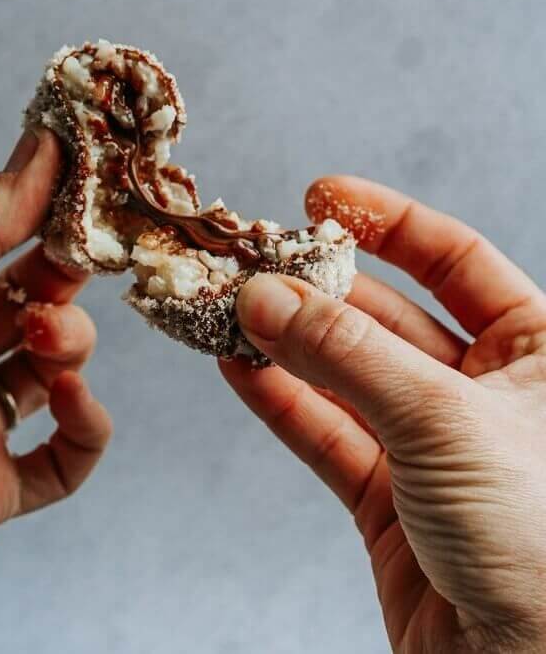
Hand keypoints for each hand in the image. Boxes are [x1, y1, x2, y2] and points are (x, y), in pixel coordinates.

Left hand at [0, 129, 111, 649]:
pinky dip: (87, 426)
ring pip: (58, 375)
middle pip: (39, 311)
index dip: (47, 228)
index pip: (6, 257)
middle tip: (78, 260)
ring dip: (71, 343)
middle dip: (63, 282)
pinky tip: (73, 396)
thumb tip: (43, 150)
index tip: (87, 197)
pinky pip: (67, 459)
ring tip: (47, 334)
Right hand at [221, 177, 545, 652]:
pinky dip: (280, 401)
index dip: (388, 223)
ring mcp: (430, 444)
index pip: (456, 259)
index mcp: (541, 352)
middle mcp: (486, 391)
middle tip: (250, 268)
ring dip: (284, 346)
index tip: (320, 198)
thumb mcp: (445, 421)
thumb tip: (263, 297)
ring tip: (229, 314)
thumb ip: (346, 355)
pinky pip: (325, 432)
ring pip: (344, 376)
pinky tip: (239, 368)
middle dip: (315, 293)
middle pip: (385, 317)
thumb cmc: (544, 545)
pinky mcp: (387, 498)